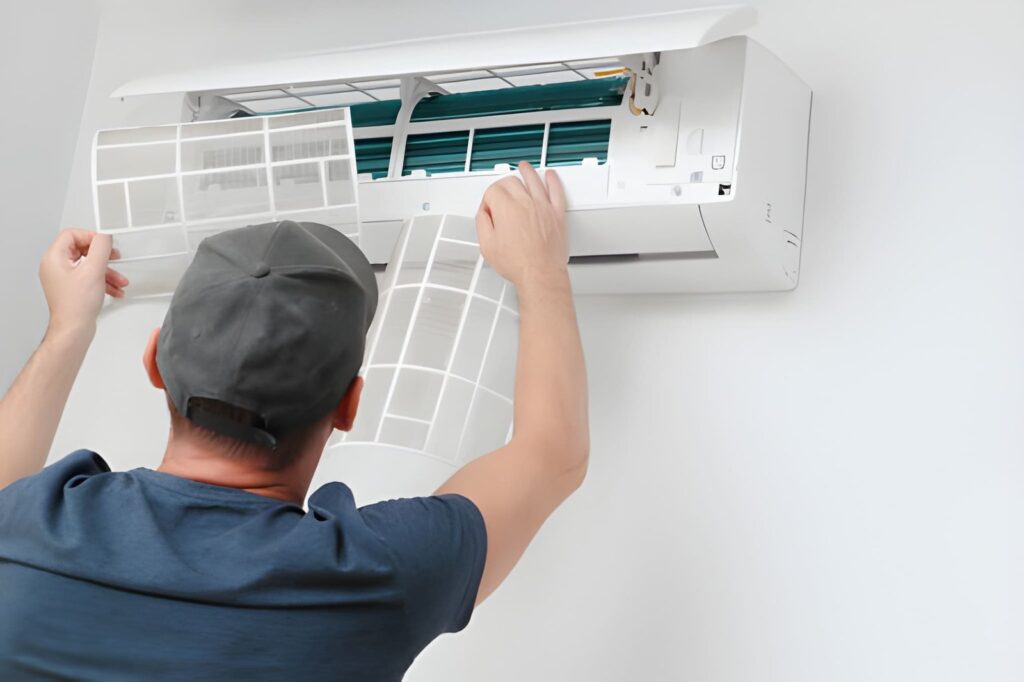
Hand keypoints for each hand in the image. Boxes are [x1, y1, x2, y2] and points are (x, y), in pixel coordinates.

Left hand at [39, 229, 126, 336]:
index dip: (91, 236)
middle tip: (113, 257)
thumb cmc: (76, 305)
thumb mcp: (94, 270)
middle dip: (102, 256)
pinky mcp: (70, 287)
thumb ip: (101, 248)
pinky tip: (114, 289)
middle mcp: (55, 266)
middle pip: (81, 249)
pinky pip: (87, 276)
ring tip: (119, 280)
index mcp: (54, 258)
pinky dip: (101, 280)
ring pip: (87, 264)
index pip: (72, 234)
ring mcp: (62, 277)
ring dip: (106, 270)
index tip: (105, 243)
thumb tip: (104, 236)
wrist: (74, 329)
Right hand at [476, 161, 567, 287]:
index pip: (493, 191)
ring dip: (527, 171)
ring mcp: (543, 207)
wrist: (540, 275)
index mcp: (506, 209)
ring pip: (534, 180)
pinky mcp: (557, 214)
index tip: (489, 211)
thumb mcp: (487, 246)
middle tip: (501, 194)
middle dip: (503, 185)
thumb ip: (482, 223)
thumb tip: (484, 214)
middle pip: (512, 181)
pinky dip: (553, 181)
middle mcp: (526, 203)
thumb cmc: (517, 264)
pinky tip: (551, 176)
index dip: (488, 201)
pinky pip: (556, 191)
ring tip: (523, 167)